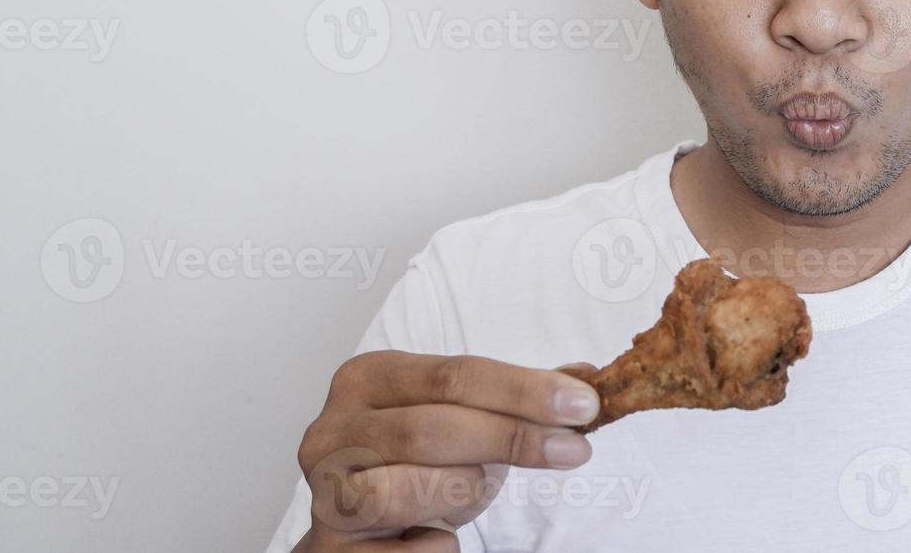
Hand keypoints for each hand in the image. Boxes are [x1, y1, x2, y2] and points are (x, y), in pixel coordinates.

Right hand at [292, 351, 599, 550]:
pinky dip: (436, 544)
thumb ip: (521, 399)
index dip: (523, 391)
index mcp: (368, 379)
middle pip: (431, 428)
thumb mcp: (468, 418)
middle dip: (512, 438)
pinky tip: (439, 532)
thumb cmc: (420, 463)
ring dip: (462, 490)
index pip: (453, 375)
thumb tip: (587, 381)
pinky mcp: (329, 549)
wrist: (365, 527)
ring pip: (403, 489)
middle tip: (572, 448)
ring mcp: (324, 492)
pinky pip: (400, 552)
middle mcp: (333, 430)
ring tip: (476, 488)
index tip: (582, 404)